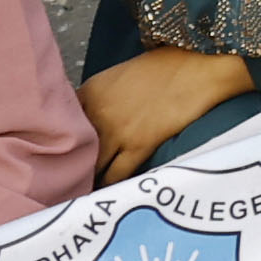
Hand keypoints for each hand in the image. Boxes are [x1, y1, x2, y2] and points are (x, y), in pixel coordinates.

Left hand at [78, 44, 255, 178]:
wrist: (198, 67)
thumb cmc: (165, 67)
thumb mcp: (120, 76)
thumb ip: (100, 98)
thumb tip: (91, 122)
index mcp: (91, 90)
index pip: (63, 124)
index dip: (63, 142)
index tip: (62, 155)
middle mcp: (97, 111)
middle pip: (74, 148)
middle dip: (72, 165)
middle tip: (69, 180)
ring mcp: (117, 130)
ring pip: (91, 167)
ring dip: (88, 180)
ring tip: (86, 193)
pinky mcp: (139, 146)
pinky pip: (115, 176)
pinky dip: (109, 187)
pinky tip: (107, 193)